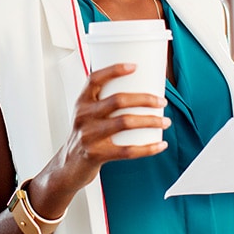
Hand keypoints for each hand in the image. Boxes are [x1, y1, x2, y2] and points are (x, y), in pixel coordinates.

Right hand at [56, 63, 169, 191]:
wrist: (69, 166)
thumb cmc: (85, 136)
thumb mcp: (86, 115)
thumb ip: (104, 102)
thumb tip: (138, 88)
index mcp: (81, 102)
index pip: (94, 79)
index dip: (114, 70)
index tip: (134, 66)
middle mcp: (83, 116)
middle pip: (118, 100)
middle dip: (145, 99)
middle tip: (161, 102)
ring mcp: (89, 136)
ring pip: (126, 123)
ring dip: (151, 121)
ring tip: (165, 122)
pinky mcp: (97, 154)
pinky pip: (128, 150)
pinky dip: (148, 148)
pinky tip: (160, 145)